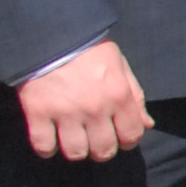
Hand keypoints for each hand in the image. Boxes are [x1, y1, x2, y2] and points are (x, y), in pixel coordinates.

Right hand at [18, 39, 150, 161]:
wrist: (49, 33)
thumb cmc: (89, 48)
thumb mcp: (119, 65)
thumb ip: (135, 96)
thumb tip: (147, 124)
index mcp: (119, 95)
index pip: (132, 135)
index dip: (127, 141)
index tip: (119, 138)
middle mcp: (95, 109)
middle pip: (104, 151)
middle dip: (102, 150)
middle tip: (95, 141)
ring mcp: (66, 113)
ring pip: (76, 153)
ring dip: (76, 151)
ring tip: (73, 140)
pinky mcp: (38, 113)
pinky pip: (44, 147)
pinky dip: (46, 149)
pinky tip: (50, 140)